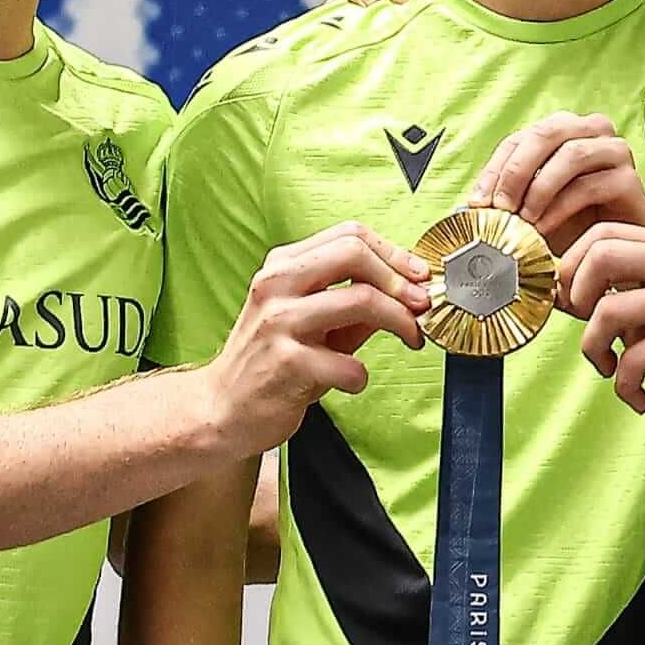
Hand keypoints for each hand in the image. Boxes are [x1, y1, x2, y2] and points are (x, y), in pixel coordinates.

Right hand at [203, 222, 430, 457]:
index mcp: (283, 266)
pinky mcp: (285, 364)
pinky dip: (362, 374)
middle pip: (354, 253)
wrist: (223, 409)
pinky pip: (348, 362)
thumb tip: (409, 289)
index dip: (393, 253)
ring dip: (399, 321)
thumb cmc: (272, 361)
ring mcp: (278, 322)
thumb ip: (355, 301)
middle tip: (421, 305)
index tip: (419, 276)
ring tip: (410, 339)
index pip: (348, 235)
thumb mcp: (312, 320)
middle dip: (400, 279)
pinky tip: (352, 381)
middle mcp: (276, 285)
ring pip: (361, 300)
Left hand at [470, 112, 644, 255]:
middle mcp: (592, 131)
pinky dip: (560, 208)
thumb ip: (505, 198)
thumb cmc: (571, 230)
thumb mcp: (531, 209)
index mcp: (563, 130)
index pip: (519, 139)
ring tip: (523, 221)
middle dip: (516, 171)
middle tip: (500, 207)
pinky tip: (545, 230)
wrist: (614, 259)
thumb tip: (466, 205)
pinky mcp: (630, 179)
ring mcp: (615, 152)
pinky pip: (589, 185)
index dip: (495, 169)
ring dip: (539, 189)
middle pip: (546, 134)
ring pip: (571, 154)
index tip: (478, 203)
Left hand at [561, 222, 644, 416]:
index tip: (571, 304)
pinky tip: (637, 396)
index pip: (602, 233)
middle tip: (588, 331)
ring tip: (610, 371)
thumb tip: (555, 290)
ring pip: (609, 310)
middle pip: (601, 256)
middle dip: (577, 298)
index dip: (571, 267)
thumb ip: (613, 294)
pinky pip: (633, 357)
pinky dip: (624, 384)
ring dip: (595, 350)